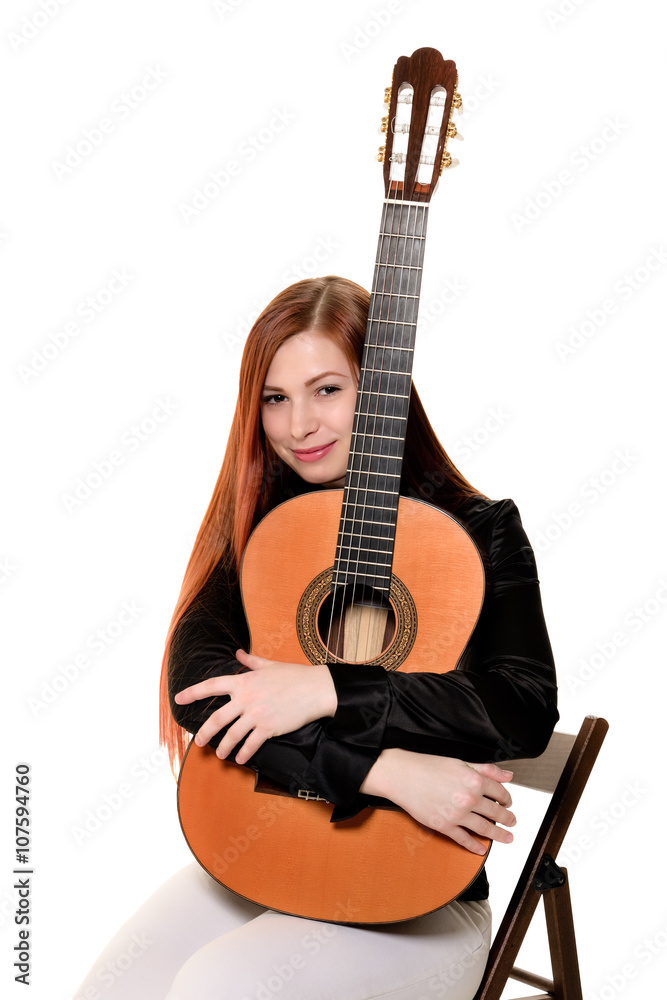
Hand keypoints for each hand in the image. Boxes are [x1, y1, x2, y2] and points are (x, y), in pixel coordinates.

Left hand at [174, 650, 336, 764]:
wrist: (315, 689)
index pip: (212, 685)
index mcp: (244, 681)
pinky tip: (240, 758)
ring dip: (223, 748)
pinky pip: (250, 744)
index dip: (193, 692)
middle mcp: (246, 698)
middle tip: (198, 742)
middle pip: (217, 718)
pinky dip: (243, 753)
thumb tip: (238, 653)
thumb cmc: (294, 675)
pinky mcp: (268, 728)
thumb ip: (250, 662)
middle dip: (204, 732)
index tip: (179, 698)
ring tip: (220, 755)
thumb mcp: (269, 665)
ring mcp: (256, 714)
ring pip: (232, 735)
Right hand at [360, 749, 515, 854]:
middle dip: (507, 819)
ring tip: (507, 838)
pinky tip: (482, 850)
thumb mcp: (461, 763)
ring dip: (499, 835)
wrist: (402, 775)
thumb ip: (486, 770)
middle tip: (512, 822)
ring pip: (485, 829)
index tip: (508, 803)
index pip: (500, 793)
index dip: (507, 799)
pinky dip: (475, 847)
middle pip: (496, 813)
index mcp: (475, 780)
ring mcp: (457, 814)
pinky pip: (464, 840)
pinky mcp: (444, 826)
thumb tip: (507, 775)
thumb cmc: (428, 766)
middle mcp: (469, 798)